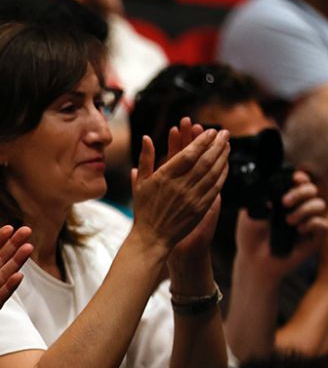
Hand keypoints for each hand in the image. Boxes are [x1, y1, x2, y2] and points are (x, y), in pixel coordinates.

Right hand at [131, 117, 229, 250]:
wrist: (153, 236)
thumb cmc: (144, 209)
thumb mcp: (140, 182)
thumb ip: (145, 159)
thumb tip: (147, 138)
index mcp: (165, 177)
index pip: (188, 154)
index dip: (202, 141)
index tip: (210, 131)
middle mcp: (180, 186)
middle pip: (205, 160)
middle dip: (217, 144)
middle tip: (224, 133)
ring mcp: (192, 197)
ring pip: (213, 172)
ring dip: (223, 156)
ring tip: (228, 144)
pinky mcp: (201, 207)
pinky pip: (216, 187)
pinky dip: (222, 174)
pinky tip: (226, 164)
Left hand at [235, 170, 327, 278]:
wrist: (254, 260)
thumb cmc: (250, 236)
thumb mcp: (249, 213)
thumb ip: (259, 198)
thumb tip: (272, 186)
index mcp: (285, 199)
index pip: (300, 182)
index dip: (300, 178)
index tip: (294, 179)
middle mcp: (299, 208)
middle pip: (312, 189)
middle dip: (300, 192)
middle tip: (285, 202)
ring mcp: (308, 221)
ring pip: (319, 204)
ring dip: (305, 209)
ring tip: (288, 221)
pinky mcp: (314, 237)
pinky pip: (324, 224)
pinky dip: (313, 223)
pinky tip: (300, 229)